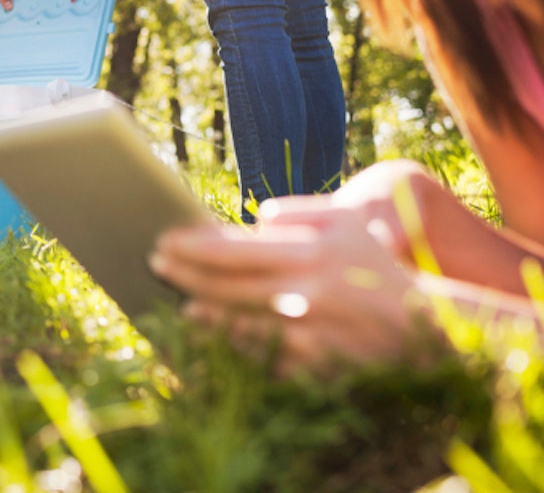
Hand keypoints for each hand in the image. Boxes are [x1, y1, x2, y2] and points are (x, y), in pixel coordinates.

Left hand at [151, 205, 428, 376]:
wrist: (427, 330)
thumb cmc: (375, 266)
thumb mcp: (347, 223)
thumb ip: (299, 211)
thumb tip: (256, 219)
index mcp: (312, 254)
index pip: (235, 249)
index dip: (192, 246)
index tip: (164, 240)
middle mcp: (307, 295)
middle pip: (226, 288)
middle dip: (184, 276)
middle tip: (155, 264)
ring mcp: (309, 337)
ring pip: (236, 327)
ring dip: (201, 316)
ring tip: (180, 305)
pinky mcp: (313, 371)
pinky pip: (260, 359)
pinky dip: (232, 351)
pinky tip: (211, 343)